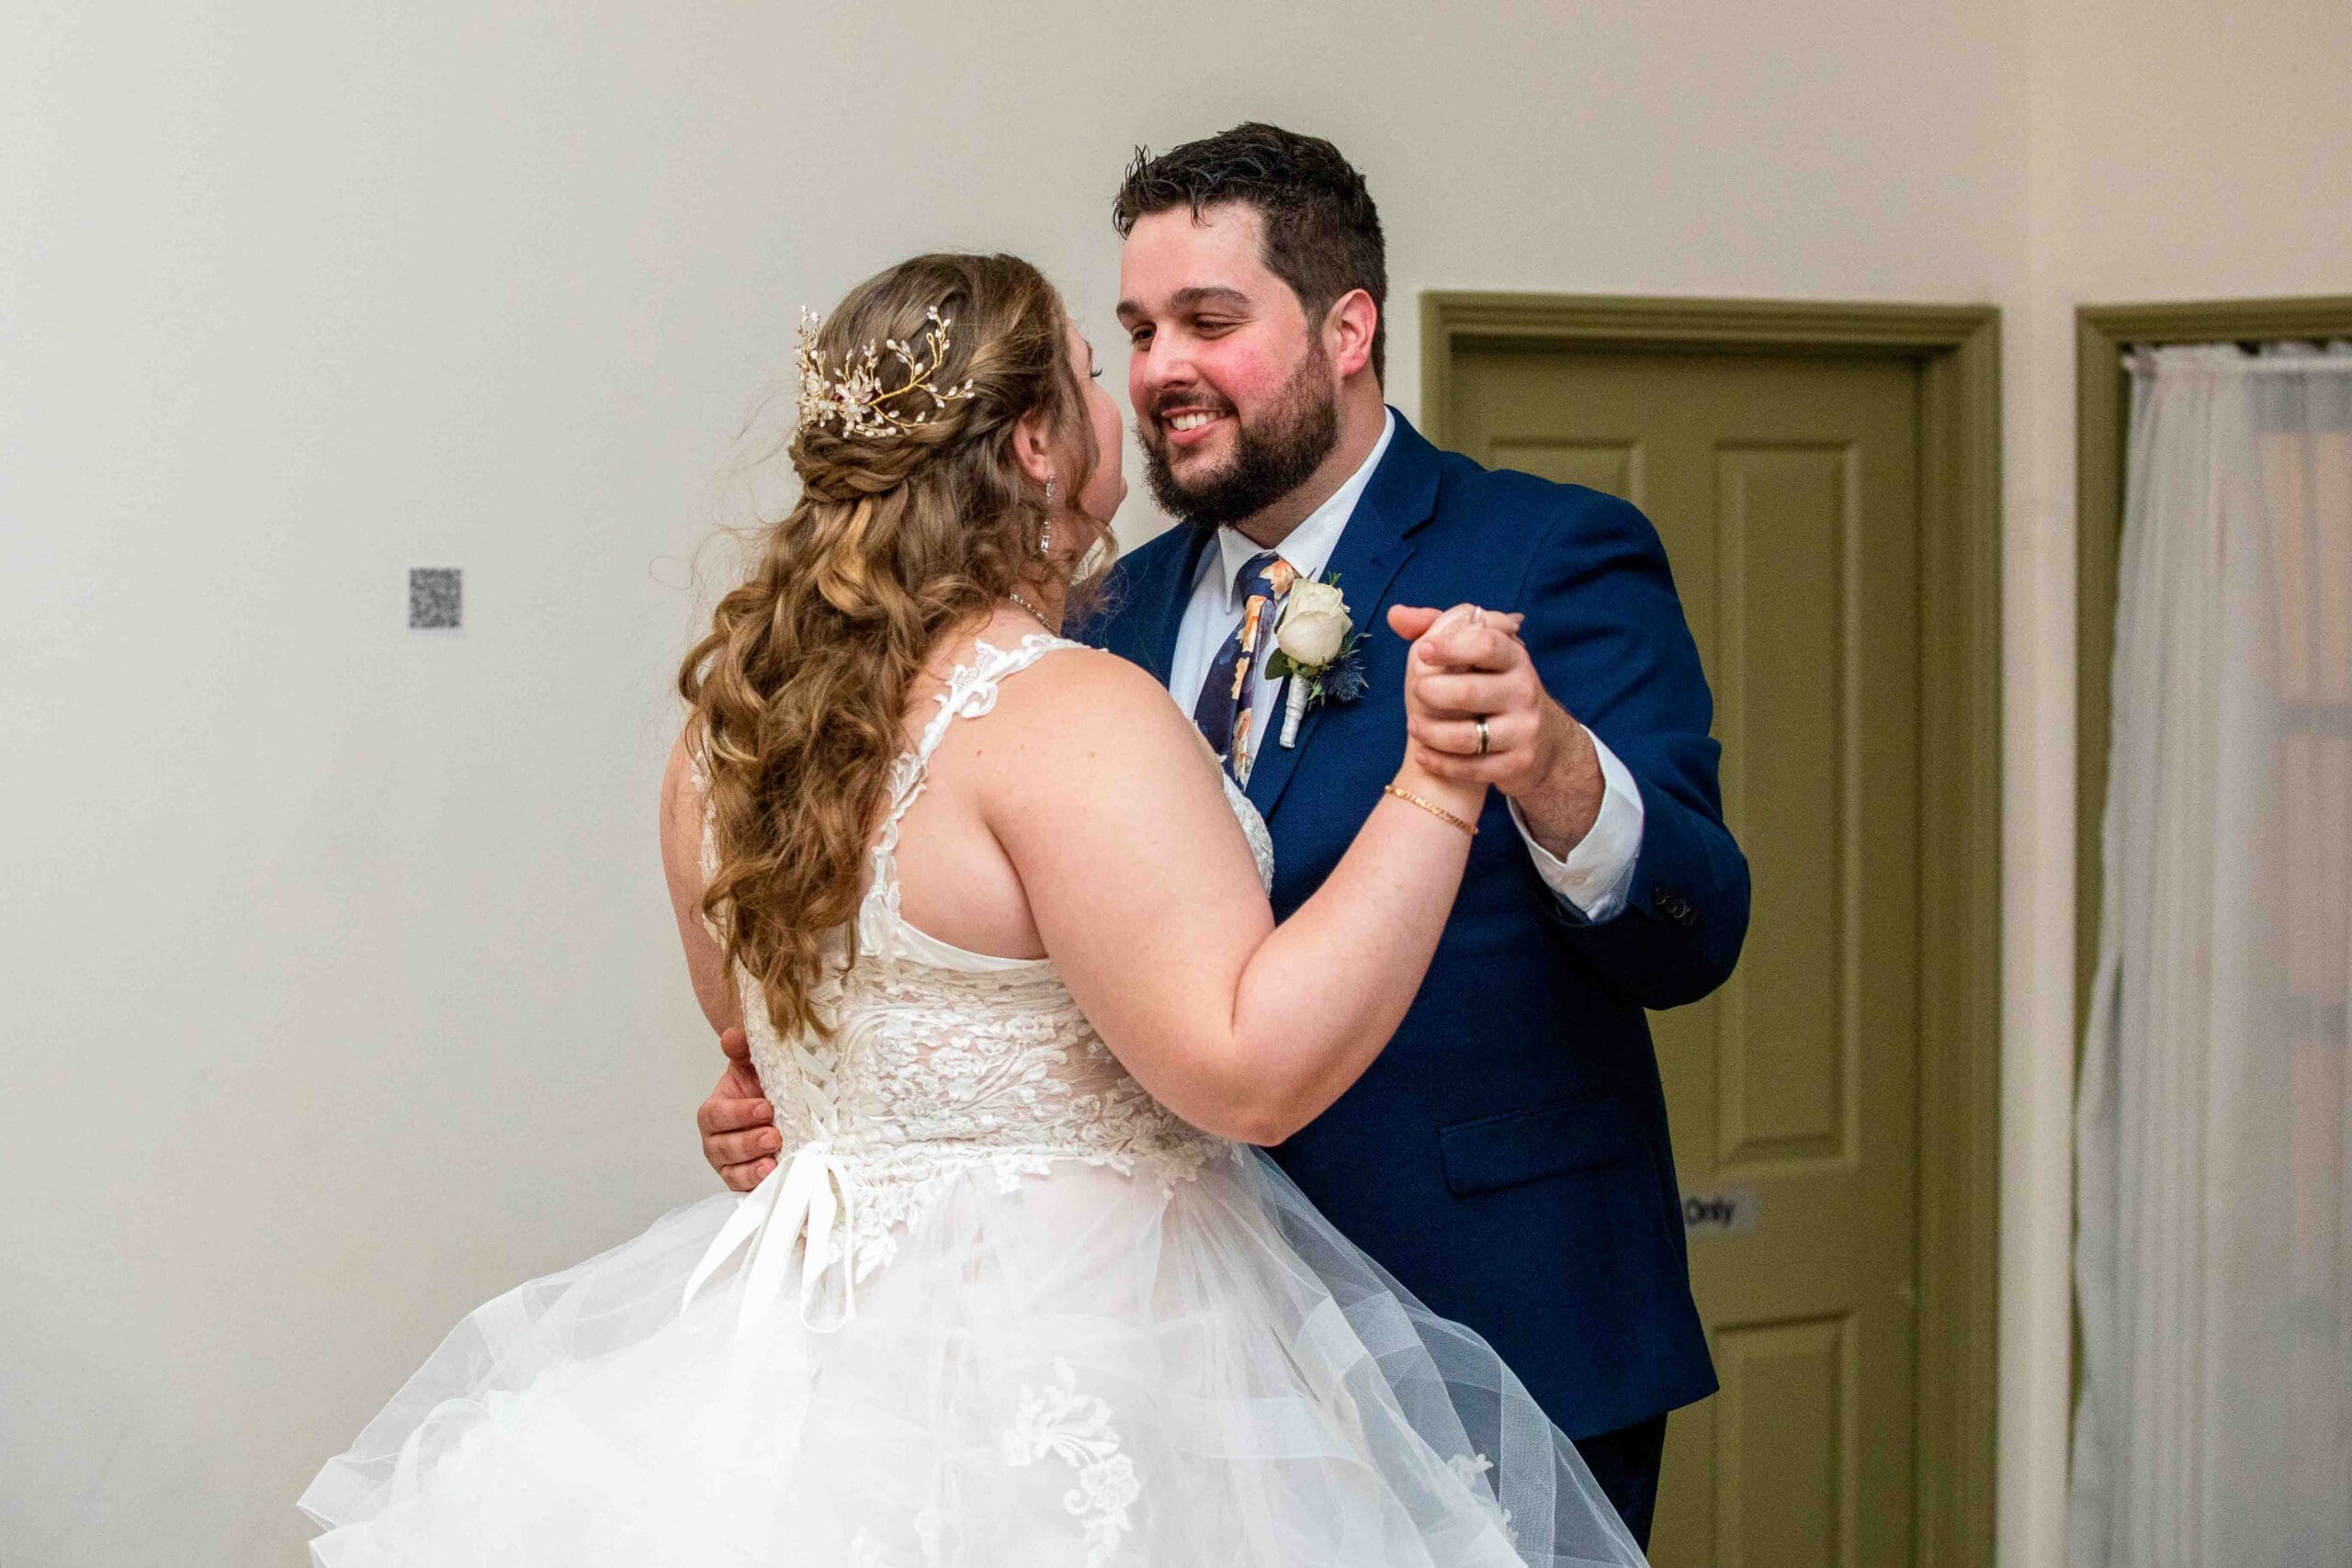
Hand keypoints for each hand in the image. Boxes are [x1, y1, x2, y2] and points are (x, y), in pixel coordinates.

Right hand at [698, 1026, 778, 1191]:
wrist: (780, 1108)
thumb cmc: (762, 1089)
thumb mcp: (753, 1066)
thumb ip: (742, 1050)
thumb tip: (732, 1035)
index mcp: (714, 1113)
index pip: (715, 1116)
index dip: (737, 1114)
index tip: (765, 1107)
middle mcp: (717, 1142)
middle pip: (723, 1147)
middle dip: (748, 1143)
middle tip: (774, 1135)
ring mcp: (730, 1166)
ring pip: (733, 1172)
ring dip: (753, 1168)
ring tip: (774, 1160)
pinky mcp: (746, 1183)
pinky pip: (746, 1189)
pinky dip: (758, 1185)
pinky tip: (774, 1176)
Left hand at [1388, 603, 1519, 823]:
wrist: (1541, 741)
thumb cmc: (1494, 687)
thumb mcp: (1477, 653)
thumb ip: (1439, 628)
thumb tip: (1396, 615)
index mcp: (1514, 657)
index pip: (1486, 643)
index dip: (1450, 646)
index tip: (1423, 651)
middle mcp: (1524, 691)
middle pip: (1469, 691)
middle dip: (1431, 693)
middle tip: (1417, 691)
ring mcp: (1523, 729)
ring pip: (1466, 737)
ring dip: (1429, 732)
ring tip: (1413, 725)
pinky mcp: (1518, 764)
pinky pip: (1470, 768)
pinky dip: (1439, 762)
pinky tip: (1423, 753)